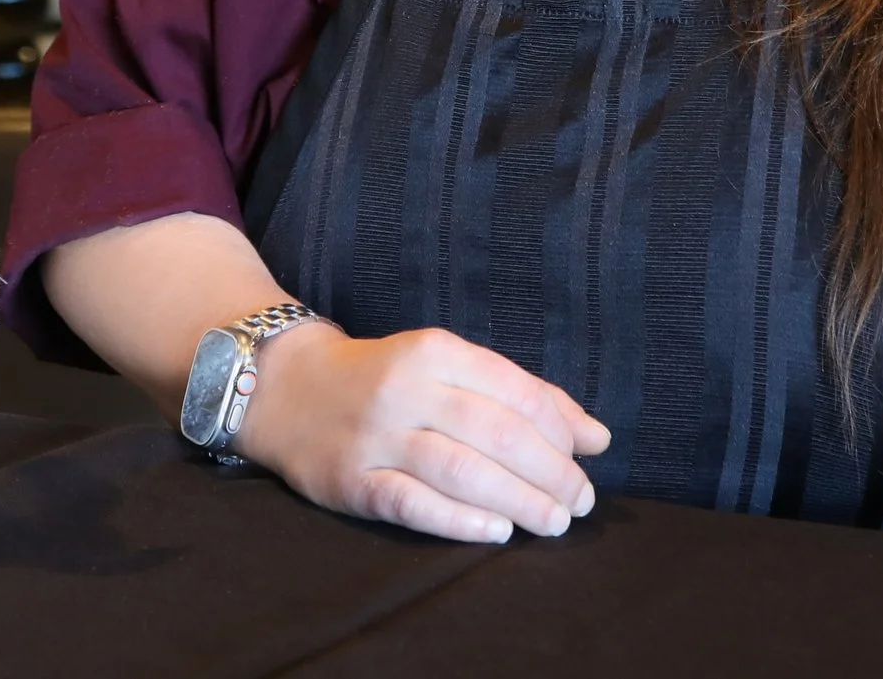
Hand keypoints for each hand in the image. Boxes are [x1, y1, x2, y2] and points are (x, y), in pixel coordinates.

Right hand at [236, 325, 608, 544]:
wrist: (287, 389)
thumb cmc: (386, 379)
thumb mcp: (447, 366)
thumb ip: (520, 394)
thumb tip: (596, 439)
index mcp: (434, 351)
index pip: (516, 391)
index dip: (561, 431)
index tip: (588, 460)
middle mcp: (405, 388)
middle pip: (497, 433)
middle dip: (551, 472)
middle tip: (581, 502)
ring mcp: (375, 436)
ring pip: (461, 470)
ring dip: (520, 501)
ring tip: (554, 522)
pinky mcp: (351, 481)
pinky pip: (413, 503)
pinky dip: (460, 520)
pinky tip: (496, 530)